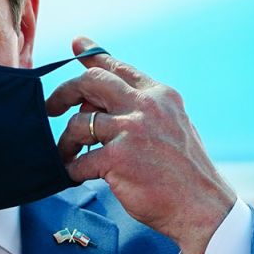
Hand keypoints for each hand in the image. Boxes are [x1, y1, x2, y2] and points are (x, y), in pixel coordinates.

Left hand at [46, 37, 235, 253]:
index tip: (76, 45)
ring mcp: (131, 130)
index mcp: (160, 95)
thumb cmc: (185, 173)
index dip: (93, 54)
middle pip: (90, 83)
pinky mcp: (119, 159)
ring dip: (66, 142)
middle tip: (50, 109)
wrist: (202, 207)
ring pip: (78, 123)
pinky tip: (75, 176)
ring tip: (68, 155)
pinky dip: (72, 170)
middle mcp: (146, 106)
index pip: (119, 67)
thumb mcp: (173, 127)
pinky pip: (79, 161)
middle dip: (63, 93)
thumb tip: (101, 104)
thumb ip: (143, 110)